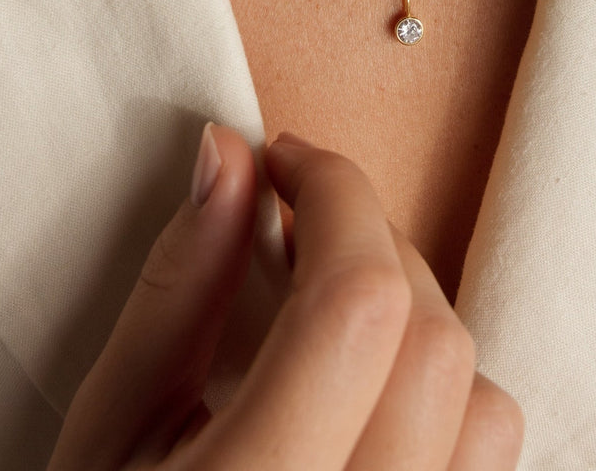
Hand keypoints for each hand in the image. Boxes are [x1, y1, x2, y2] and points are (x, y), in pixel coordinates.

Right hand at [48, 124, 523, 469]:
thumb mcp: (111, 427)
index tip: (286, 162)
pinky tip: (368, 376)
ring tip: (335, 296)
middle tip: (300, 216)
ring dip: (417, 315)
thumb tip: (227, 154)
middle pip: (433, 340)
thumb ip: (180, 285)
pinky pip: (484, 457)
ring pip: (483, 402)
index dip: (336, 198)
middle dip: (374, 240)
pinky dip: (442, 387)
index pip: (357, 306)